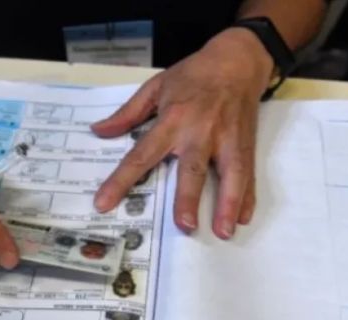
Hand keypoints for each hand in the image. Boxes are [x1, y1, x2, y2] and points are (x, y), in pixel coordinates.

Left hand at [91, 27, 274, 238]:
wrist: (238, 59)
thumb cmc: (192, 75)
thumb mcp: (155, 86)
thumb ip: (127, 113)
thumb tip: (98, 131)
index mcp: (171, 120)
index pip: (141, 155)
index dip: (121, 180)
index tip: (103, 203)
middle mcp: (200, 132)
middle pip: (192, 170)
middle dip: (188, 198)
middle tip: (185, 226)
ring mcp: (227, 140)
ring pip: (230, 174)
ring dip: (228, 203)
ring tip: (225, 232)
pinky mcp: (246, 144)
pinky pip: (248, 173)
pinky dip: (248, 196)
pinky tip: (245, 217)